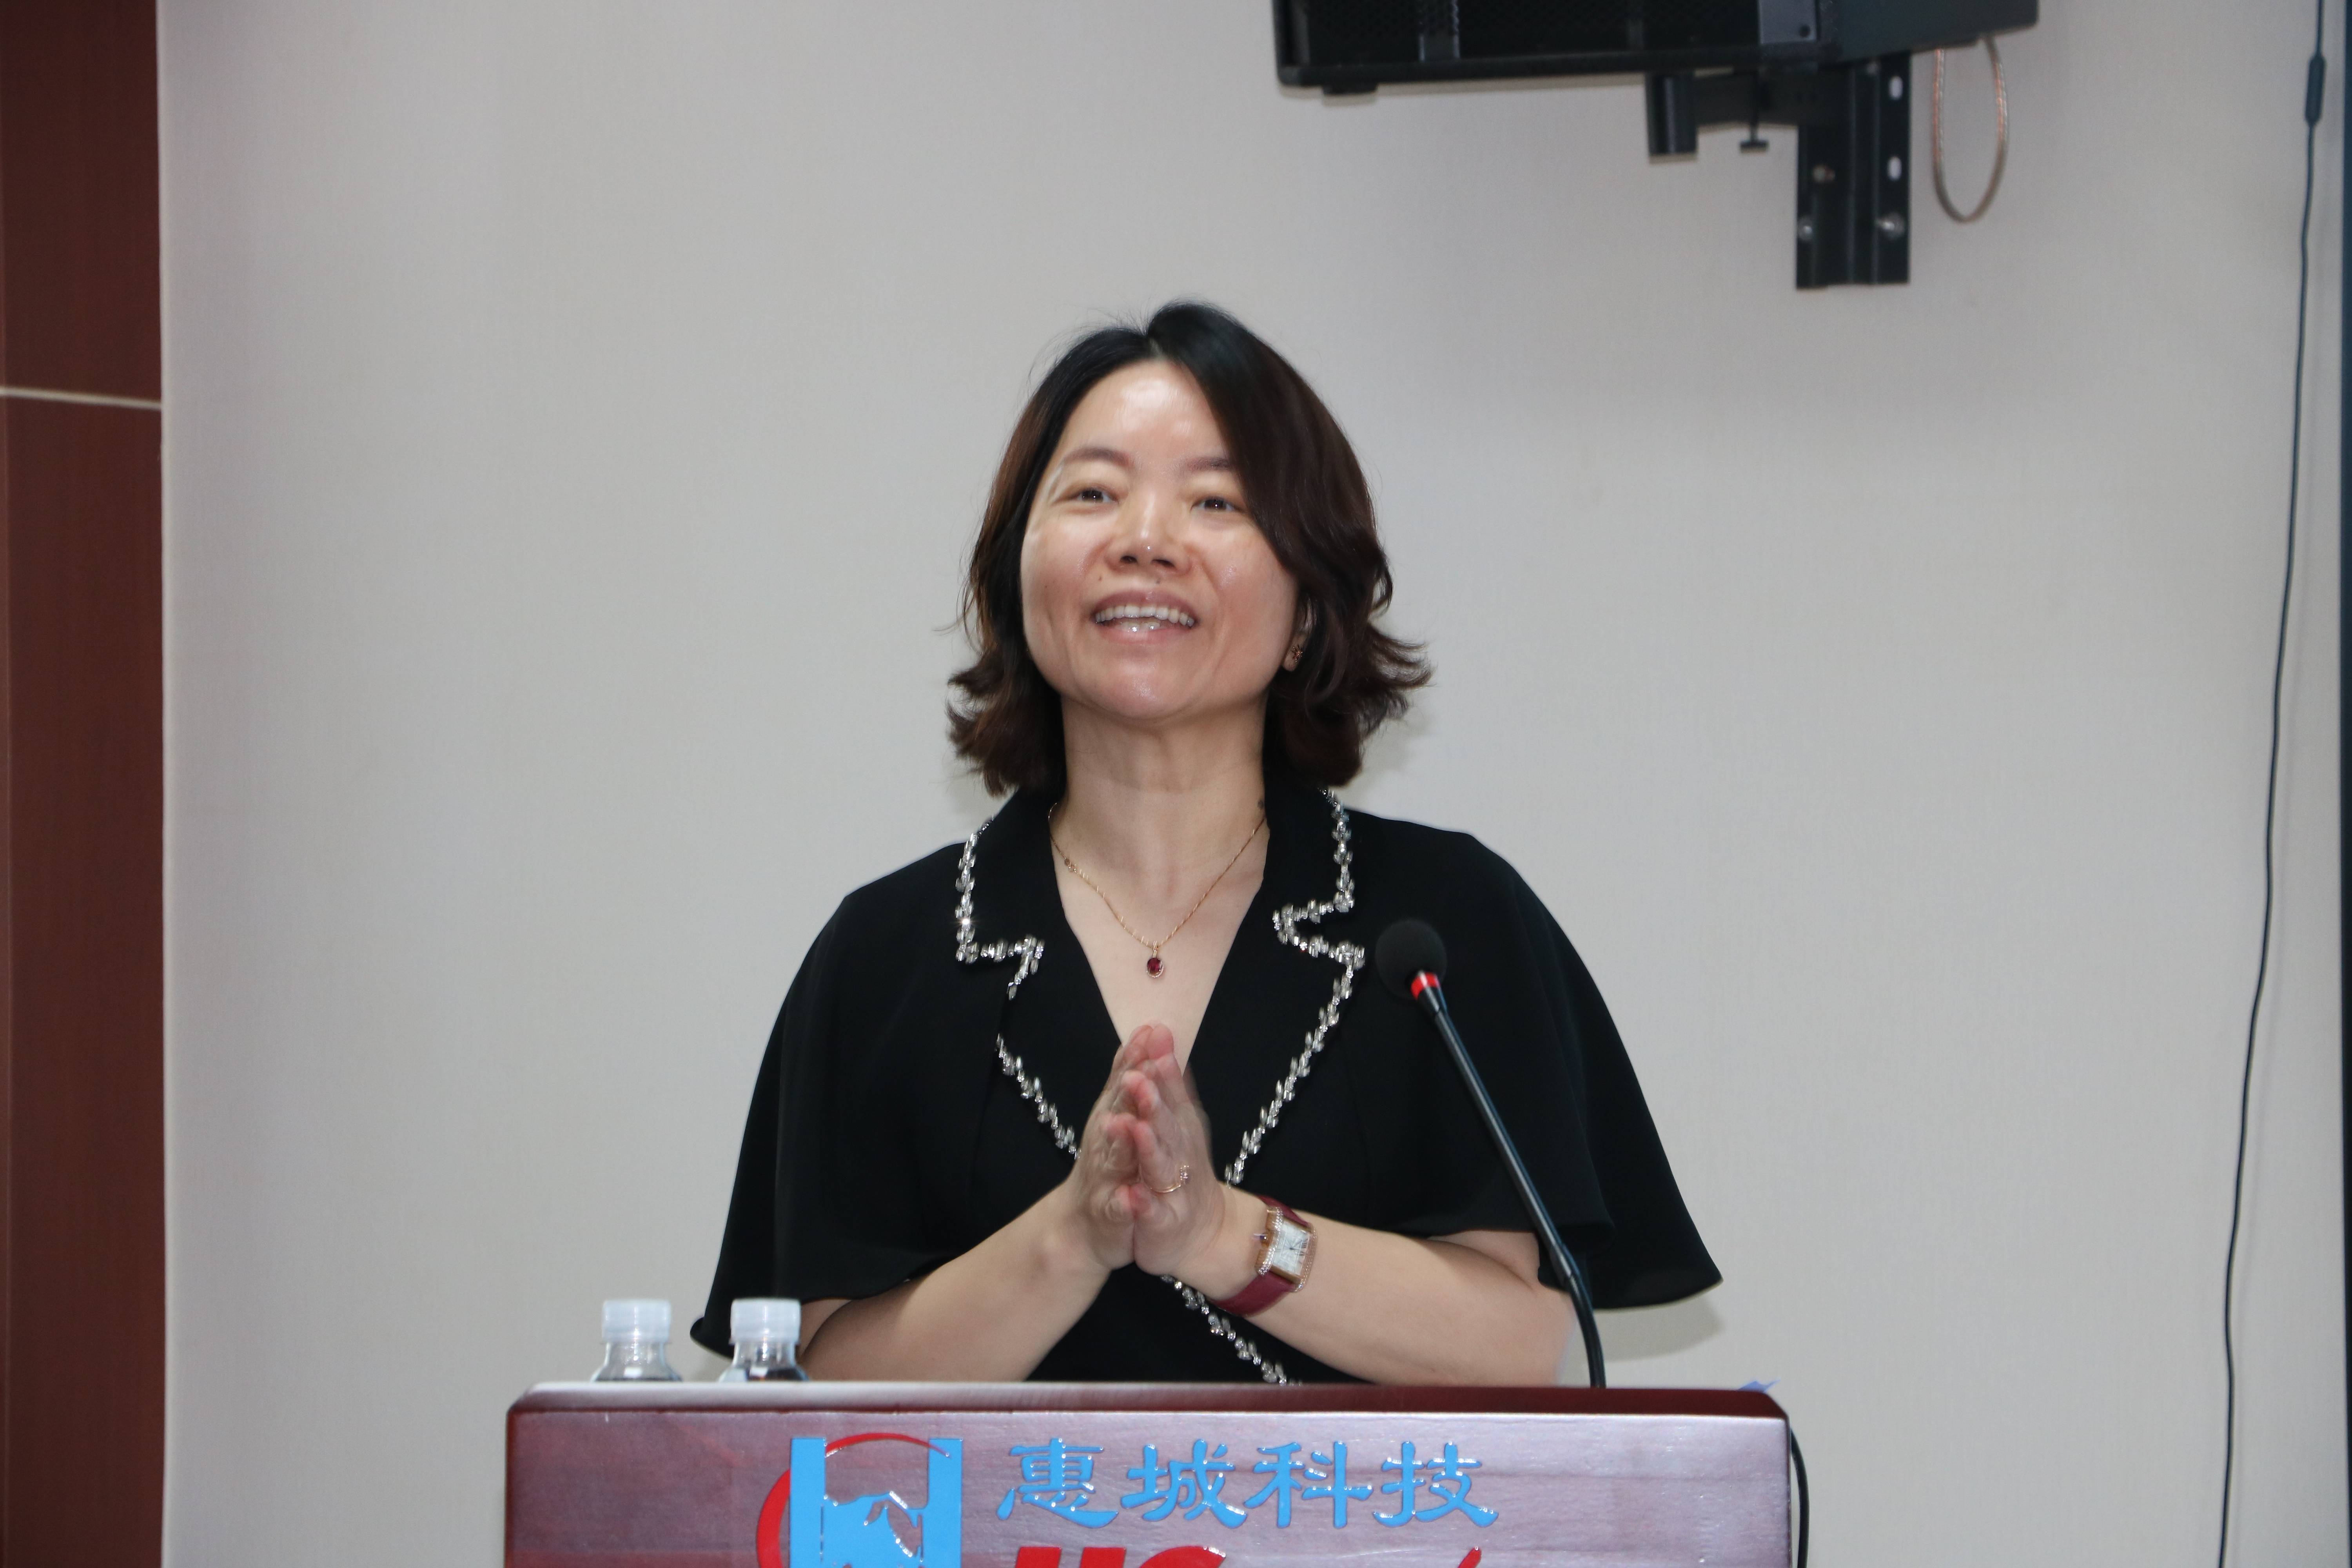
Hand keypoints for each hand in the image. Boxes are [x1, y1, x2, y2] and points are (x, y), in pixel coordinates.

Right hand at [1053, 1024, 1156, 1272]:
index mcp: (1113, 1118)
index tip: (1149, 1032)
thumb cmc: (1108, 1164)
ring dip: (1121, 1141)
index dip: (1135, 1059)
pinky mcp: (1111, 1213)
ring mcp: (1105, 1178)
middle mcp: (1105, 1143)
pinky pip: (1119, 1208)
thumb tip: (1147, 1029)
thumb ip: (1130, 1074)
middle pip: (1118, 1112)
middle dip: (1130, 1091)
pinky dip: (1125, 1203)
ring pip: (1114, 1157)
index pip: (1124, 1083)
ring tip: (1129, 1125)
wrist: (1084, 1225)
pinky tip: (1132, 1197)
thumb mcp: (1119, 1114)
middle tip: (1142, 1067)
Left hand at [1104, 1029, 1253, 1290]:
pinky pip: (1153, 1213)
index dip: (1163, 1067)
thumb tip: (1159, 1032)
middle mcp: (1182, 1153)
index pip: (1172, 1092)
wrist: (1201, 1231)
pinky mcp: (1164, 1223)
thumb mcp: (1178, 1122)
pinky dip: (1143, 1205)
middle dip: (1153, 1100)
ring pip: (1160, 1166)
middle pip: (1168, 1124)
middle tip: (1137, 1076)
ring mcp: (1174, 1189)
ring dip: (1148, 1146)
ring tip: (1133, 1126)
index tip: (1154, 1037)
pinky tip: (1132, 1195)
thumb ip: (1169, 1083)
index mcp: (1181, 1127)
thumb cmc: (1182, 1170)